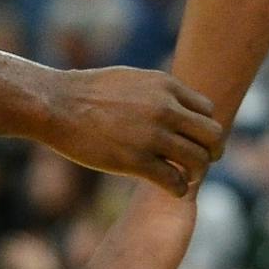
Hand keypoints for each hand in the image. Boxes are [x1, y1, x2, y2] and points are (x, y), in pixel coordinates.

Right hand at [42, 67, 221, 197]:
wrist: (56, 105)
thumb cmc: (89, 93)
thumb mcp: (132, 80)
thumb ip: (158, 92)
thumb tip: (177, 105)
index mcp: (165, 86)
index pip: (208, 110)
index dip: (202, 128)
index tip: (192, 140)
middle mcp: (165, 108)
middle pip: (212, 135)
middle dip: (211, 151)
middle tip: (198, 162)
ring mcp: (152, 135)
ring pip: (198, 161)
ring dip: (195, 173)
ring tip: (184, 177)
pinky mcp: (136, 161)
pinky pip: (175, 182)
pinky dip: (178, 189)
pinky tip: (169, 188)